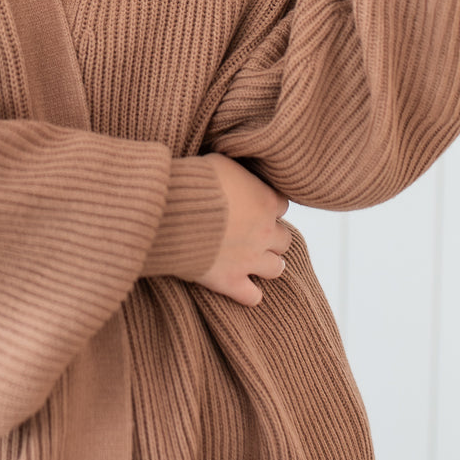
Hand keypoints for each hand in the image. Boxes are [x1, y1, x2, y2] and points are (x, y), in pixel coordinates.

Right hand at [181, 153, 291, 306]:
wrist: (174, 210)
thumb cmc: (194, 181)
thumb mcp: (220, 162)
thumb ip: (237, 173)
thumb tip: (235, 172)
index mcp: (265, 201)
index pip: (282, 206)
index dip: (267, 206)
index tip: (253, 206)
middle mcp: (264, 232)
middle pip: (285, 239)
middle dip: (271, 237)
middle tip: (253, 234)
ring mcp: (250, 259)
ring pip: (276, 268)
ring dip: (268, 264)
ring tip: (254, 261)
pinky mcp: (231, 280)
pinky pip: (253, 296)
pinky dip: (249, 294)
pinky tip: (240, 286)